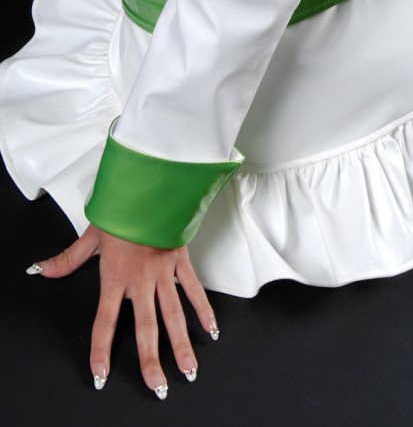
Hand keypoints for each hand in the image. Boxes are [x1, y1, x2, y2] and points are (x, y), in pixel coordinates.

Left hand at [30, 224, 218, 395]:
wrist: (149, 185)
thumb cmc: (121, 208)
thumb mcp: (91, 234)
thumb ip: (67, 259)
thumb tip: (41, 270)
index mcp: (115, 276)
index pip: (105, 322)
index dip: (101, 351)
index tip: (101, 375)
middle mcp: (140, 280)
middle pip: (146, 328)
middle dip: (151, 360)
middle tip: (159, 386)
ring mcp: (163, 272)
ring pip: (173, 315)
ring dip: (181, 344)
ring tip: (189, 369)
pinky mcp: (180, 259)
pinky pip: (193, 288)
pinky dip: (203, 309)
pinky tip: (211, 329)